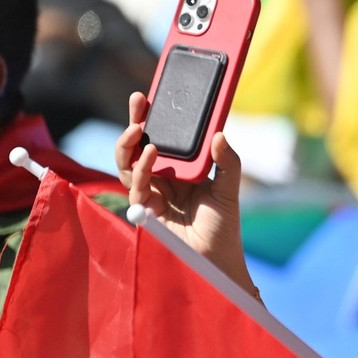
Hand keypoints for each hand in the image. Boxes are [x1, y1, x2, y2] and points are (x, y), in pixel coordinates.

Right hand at [114, 91, 257, 296]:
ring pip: (129, 164)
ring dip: (131, 146)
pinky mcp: (146, 211)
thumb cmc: (223, 227)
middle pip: (138, 147)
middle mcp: (161, 179)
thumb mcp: (229, 189)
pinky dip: (142, 170)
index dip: (152, 119)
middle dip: (134, 123)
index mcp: (178, 170)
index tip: (149, 96)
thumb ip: (228, 162)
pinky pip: (137, 187)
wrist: (216, 261)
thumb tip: (219, 133)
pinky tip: (151, 156)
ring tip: (142, 131)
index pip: (160, 138)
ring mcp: (151, 194)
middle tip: (139, 102)